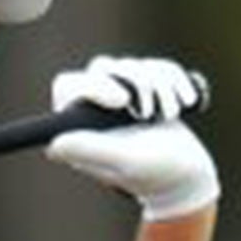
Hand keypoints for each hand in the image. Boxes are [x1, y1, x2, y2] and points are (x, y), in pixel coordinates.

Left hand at [45, 56, 219, 221]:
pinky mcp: (142, 87)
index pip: (68, 86)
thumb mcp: (124, 162)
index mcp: (78, 128)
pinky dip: (174, 80)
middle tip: (151, 115)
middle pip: (102, 67)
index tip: (122, 101)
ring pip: (131, 65)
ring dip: (160, 86)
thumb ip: (90, 150)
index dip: (94, 86)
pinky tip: (186, 103)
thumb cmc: (154, 174)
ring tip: (169, 115)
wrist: (187, 175)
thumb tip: (53, 143)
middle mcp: (93, 109)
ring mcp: (118, 95)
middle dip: (137, 84)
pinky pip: (156, 65)